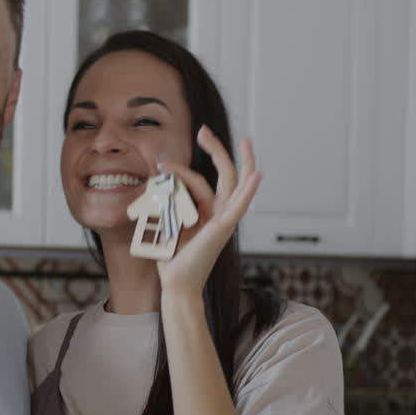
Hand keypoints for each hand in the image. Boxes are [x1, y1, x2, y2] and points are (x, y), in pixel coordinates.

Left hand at [155, 126, 261, 297]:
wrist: (176, 284)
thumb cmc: (172, 259)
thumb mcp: (166, 223)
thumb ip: (166, 202)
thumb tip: (157, 179)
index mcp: (209, 211)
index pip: (206, 179)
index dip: (198, 161)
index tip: (188, 142)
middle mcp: (220, 212)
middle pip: (226, 173)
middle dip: (216, 149)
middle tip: (203, 130)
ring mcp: (224, 219)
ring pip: (221, 184)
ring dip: (205, 167)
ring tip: (182, 158)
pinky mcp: (223, 228)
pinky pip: (239, 205)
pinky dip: (249, 189)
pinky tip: (258, 174)